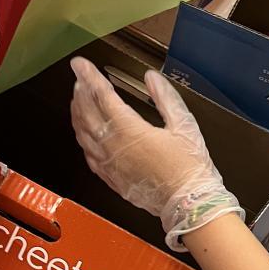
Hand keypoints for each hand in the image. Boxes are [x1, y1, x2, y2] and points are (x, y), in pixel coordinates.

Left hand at [70, 58, 243, 251]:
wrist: (189, 204)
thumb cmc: (190, 167)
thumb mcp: (184, 125)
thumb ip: (165, 97)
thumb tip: (151, 77)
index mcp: (130, 130)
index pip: (102, 96)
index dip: (90, 78)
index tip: (80, 64)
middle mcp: (113, 147)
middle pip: (87, 113)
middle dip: (81, 92)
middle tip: (79, 78)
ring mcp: (109, 164)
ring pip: (83, 134)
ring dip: (78, 114)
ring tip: (78, 100)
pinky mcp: (111, 178)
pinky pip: (88, 155)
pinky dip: (83, 138)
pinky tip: (85, 133)